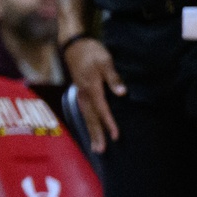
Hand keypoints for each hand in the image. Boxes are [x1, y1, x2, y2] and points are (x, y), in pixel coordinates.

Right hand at [62, 37, 122, 152]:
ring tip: (96, 146)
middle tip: (100, 151)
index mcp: (92, 87)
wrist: (74, 45)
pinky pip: (84, 112)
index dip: (109, 123)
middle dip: (96, 135)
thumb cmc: (91, 51)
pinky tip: (91, 129)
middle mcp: (84, 94)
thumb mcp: (105, 60)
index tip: (116, 136)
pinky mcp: (80, 92)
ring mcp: (80, 94)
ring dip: (91, 132)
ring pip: (86, 117)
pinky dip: (88, 123)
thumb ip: (112, 77)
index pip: (102, 109)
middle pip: (91, 118)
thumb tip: (122, 93)